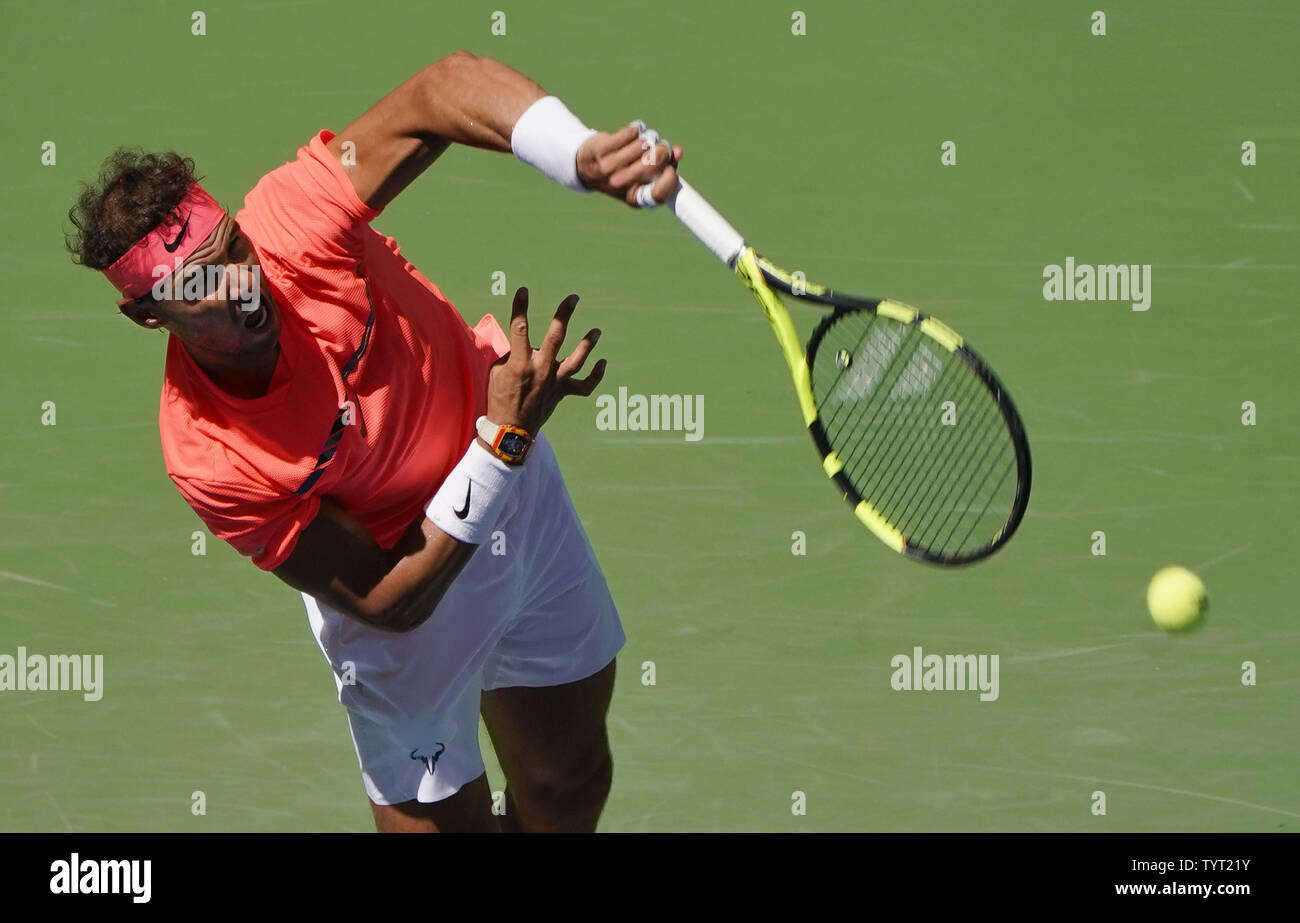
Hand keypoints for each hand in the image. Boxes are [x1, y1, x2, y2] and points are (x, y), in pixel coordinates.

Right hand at [486, 287, 606, 434]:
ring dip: (588, 344)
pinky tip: (602, 362)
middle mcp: (541, 369)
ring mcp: (554, 381)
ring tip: (596, 330)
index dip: (521, 307)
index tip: (523, 290)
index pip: (519, 328)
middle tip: (574, 298)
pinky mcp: (562, 392)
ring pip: (577, 360)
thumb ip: (512, 355)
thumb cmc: (499, 398)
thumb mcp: (497, 372)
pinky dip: (596, 375)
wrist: (510, 431)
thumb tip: (523, 346)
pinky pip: (584, 386)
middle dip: (564, 314)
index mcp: (520, 363)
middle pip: (556, 337)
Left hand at [576, 123, 683, 206]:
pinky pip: (630, 133)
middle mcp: (620, 184)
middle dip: (662, 150)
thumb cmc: (624, 171)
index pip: (657, 195)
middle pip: (654, 162)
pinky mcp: (601, 149)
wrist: (586, 167)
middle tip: (660, 147)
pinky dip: (635, 129)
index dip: (669, 180)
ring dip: (647, 138)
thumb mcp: (644, 177)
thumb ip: (665, 166)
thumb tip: (678, 151)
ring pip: (643, 144)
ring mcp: (609, 167)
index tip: (671, 169)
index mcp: (634, 197)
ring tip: (642, 142)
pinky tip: (632, 133)